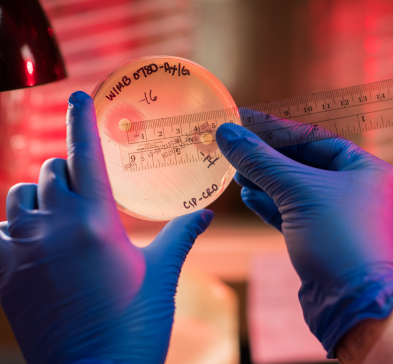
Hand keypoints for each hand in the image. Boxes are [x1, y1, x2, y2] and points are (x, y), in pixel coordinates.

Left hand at [0, 92, 212, 363]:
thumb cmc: (136, 323)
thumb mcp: (162, 273)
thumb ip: (181, 233)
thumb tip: (203, 212)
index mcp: (97, 222)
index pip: (85, 154)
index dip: (82, 120)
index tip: (79, 96)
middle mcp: (54, 228)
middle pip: (49, 172)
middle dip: (67, 170)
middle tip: (86, 185)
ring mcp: (24, 251)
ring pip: (18, 197)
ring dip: (38, 194)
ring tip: (58, 211)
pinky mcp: (5, 276)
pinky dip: (14, 227)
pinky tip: (33, 240)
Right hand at [216, 122, 392, 357]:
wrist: (352, 305)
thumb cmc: (338, 239)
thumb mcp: (297, 192)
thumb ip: (260, 160)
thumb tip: (227, 133)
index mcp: (364, 169)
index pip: (312, 139)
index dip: (274, 128)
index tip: (242, 119)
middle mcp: (355, 190)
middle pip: (302, 163)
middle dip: (266, 156)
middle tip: (233, 146)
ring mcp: (338, 216)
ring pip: (294, 190)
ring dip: (264, 180)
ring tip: (236, 171)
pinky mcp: (322, 240)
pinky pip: (292, 213)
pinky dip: (270, 204)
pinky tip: (249, 196)